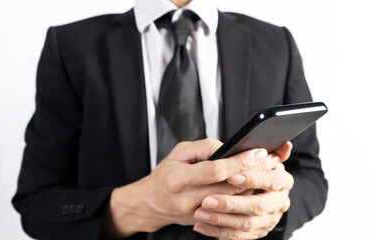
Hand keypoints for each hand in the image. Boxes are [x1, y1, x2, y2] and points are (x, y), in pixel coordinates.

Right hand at [102, 139, 276, 237]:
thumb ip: (204, 147)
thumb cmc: (166, 173)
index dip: (239, 161)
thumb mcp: (179, 152)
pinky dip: (245, 196)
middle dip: (254, 172)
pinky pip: (230, 209)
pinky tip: (256, 184)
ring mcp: (197, 214)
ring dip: (254, 185)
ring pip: (234, 201)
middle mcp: (188, 199)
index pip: (215, 171)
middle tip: (273, 159)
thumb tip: (230, 148)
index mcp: (178, 179)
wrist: (153, 202)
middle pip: (230, 188)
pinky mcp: (204, 221)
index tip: (258, 152)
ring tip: (270, 170)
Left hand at [193, 142, 293, 239]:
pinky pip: (238, 235)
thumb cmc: (242, 167)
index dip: (253, 178)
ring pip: (246, 223)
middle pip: (259, 206)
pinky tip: (201, 226)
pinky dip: (218, 231)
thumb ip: (252, 151)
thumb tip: (261, 150)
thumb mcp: (247, 153)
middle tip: (207, 200)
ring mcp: (269, 219)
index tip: (232, 177)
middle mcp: (279, 200)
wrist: (239, 188)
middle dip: (231, 203)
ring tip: (199, 212)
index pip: (273, 179)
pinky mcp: (256, 232)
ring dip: (220, 218)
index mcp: (281, 179)